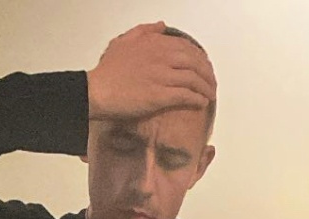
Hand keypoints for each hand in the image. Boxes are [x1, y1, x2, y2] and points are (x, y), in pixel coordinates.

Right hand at [87, 22, 216, 121]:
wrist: (97, 90)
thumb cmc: (108, 70)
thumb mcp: (124, 41)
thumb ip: (145, 31)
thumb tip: (162, 26)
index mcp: (155, 43)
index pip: (186, 47)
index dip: (199, 58)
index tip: (203, 67)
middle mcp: (162, 57)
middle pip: (194, 62)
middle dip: (207, 73)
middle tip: (211, 83)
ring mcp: (162, 76)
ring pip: (193, 79)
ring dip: (205, 88)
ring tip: (210, 95)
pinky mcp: (160, 95)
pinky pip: (186, 95)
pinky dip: (197, 99)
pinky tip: (201, 103)